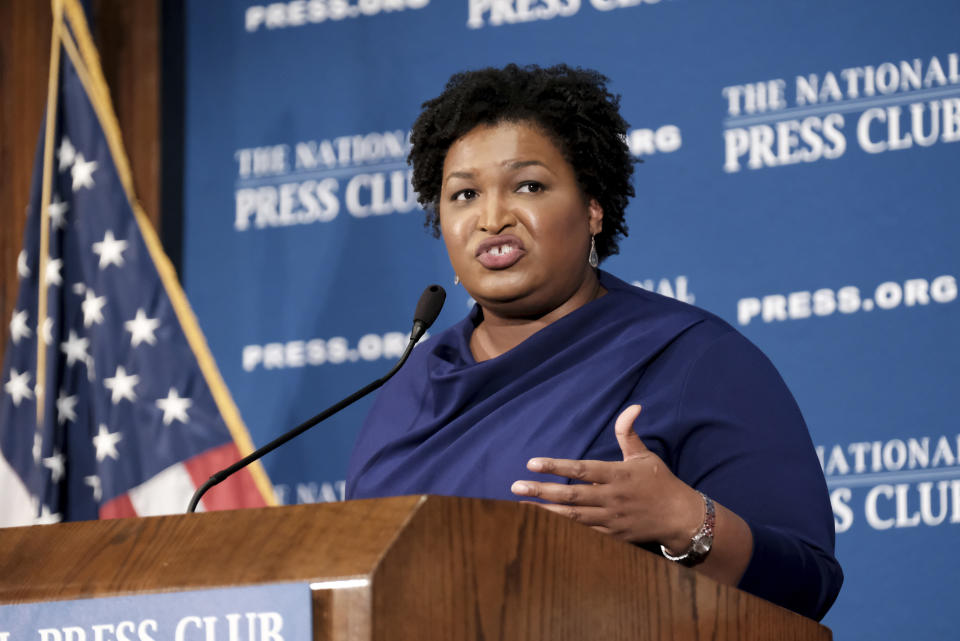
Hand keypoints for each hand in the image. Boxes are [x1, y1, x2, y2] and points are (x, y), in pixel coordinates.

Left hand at [510, 404, 702, 549]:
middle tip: (515, 487)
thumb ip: (628, 433)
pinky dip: (562, 524)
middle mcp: (611, 497)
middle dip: (541, 491)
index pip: (581, 470)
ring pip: (572, 516)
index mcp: (618, 475)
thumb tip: (632, 407)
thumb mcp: (645, 456)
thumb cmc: (660, 482)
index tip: (532, 463)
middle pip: (570, 495)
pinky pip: (582, 530)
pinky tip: (543, 519)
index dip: (556, 467)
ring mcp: (610, 518)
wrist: (680, 518)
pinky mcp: (611, 533)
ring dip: (545, 510)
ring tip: (521, 504)